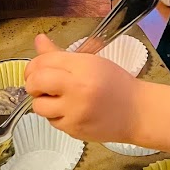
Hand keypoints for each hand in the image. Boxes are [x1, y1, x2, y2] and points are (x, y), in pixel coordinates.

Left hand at [24, 35, 140, 143]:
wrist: (137, 112)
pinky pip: (51, 121)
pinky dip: (55, 115)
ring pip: (38, 106)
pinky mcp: (74, 129)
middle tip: (40, 85)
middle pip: (36, 82)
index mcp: (83, 66)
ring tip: (56, 99)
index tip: (38, 69)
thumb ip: (60, 54)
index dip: (35, 65)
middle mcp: (77, 88)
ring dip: (42, 102)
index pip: (44, 61)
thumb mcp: (91, 62)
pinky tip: (69, 111)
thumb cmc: (115, 83)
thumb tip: (38, 40)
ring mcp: (75, 111)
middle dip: (32, 83)